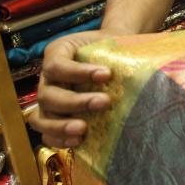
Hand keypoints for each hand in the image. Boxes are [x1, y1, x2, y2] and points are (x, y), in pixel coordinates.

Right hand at [30, 30, 114, 147]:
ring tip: (83, 129)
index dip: (78, 72)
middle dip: (75, 102)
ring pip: (41, 118)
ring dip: (61, 126)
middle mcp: (47, 79)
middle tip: (104, 102)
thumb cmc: (111, 48)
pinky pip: (46, 134)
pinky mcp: (53, 118)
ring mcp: (48, 100)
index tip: (107, 74)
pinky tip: (78, 142)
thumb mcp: (111, 42)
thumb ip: (118, 51)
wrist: (111, 54)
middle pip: (47, 95)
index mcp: (57, 53)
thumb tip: (144, 68)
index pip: (57, 65)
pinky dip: (59, 139)